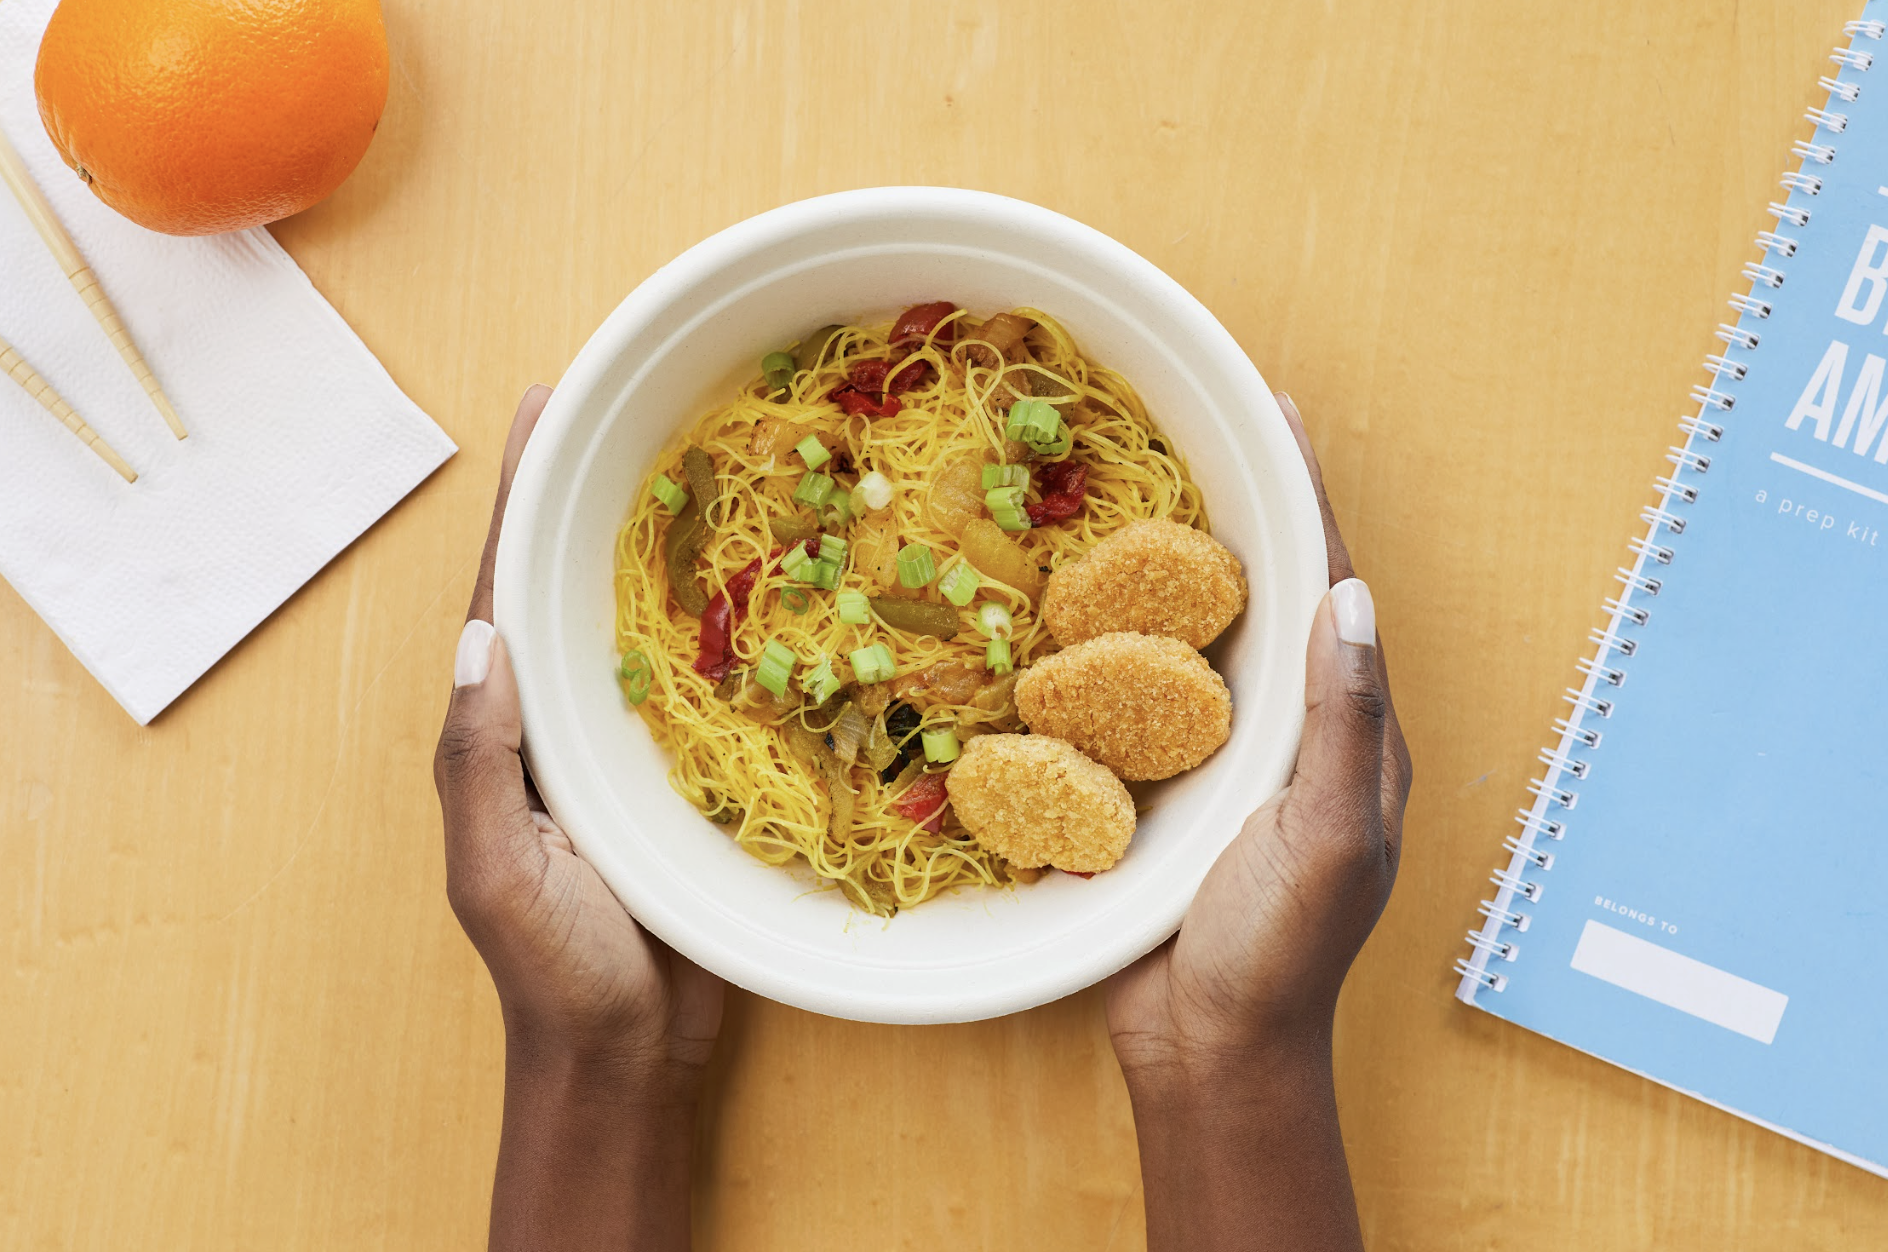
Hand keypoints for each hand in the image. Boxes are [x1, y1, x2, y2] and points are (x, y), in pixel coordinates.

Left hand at [433, 385, 723, 1251]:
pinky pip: (714, 676)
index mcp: (503, 729)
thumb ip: (479, 762)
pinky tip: (777, 576)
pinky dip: (734, 618)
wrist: (629, 1055)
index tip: (548, 401)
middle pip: (574, 580)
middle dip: (594, 489)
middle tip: (639, 396)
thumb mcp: (494, 869)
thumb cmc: (553, 970)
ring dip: (669, 538)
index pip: (503, 588)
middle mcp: (562, 717)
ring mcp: (629, 740)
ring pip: (646, 617)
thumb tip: (482, 636)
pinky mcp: (692, 770)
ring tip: (711, 455)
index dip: (521, 493)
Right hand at [1106, 392, 1411, 1251]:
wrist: (1208, 1051)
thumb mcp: (1329, 837)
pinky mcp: (1159, 788)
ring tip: (1127, 489)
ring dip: (1171, 565)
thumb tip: (1351, 595)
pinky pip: (1138, 693)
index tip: (1278, 414)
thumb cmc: (1279, 953)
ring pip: (1199, 637)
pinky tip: (1070, 603)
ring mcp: (1223, 760)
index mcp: (1349, 735)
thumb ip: (1343, 721)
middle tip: (1194, 428)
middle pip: (1267, 595)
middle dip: (1241, 509)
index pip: (1335, 591)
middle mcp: (1290, 733)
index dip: (1309, 499)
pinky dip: (1112, 638)